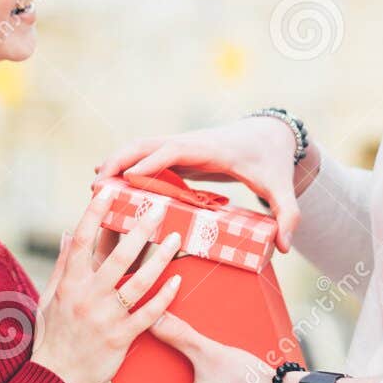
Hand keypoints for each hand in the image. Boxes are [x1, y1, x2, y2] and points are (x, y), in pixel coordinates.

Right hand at [31, 186, 183, 382]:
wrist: (54, 379)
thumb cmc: (51, 336)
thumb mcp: (49, 298)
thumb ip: (62, 265)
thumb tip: (70, 233)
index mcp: (69, 283)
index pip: (83, 240)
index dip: (95, 213)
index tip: (109, 191)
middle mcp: (88, 296)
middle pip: (119, 255)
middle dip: (140, 229)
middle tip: (157, 208)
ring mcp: (106, 317)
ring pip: (139, 281)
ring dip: (160, 257)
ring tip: (176, 238)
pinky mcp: (121, 337)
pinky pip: (149, 313)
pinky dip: (165, 296)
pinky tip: (178, 279)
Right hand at [93, 117, 310, 252]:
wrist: (270, 136)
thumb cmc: (273, 163)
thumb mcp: (282, 189)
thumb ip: (287, 215)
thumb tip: (284, 247)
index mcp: (213, 150)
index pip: (177, 150)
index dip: (153, 162)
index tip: (130, 176)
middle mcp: (193, 144)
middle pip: (149, 144)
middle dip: (122, 160)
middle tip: (97, 182)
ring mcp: (184, 146)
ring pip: (144, 148)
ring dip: (119, 161)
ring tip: (95, 184)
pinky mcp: (180, 153)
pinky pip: (149, 156)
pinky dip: (128, 165)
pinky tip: (111, 181)